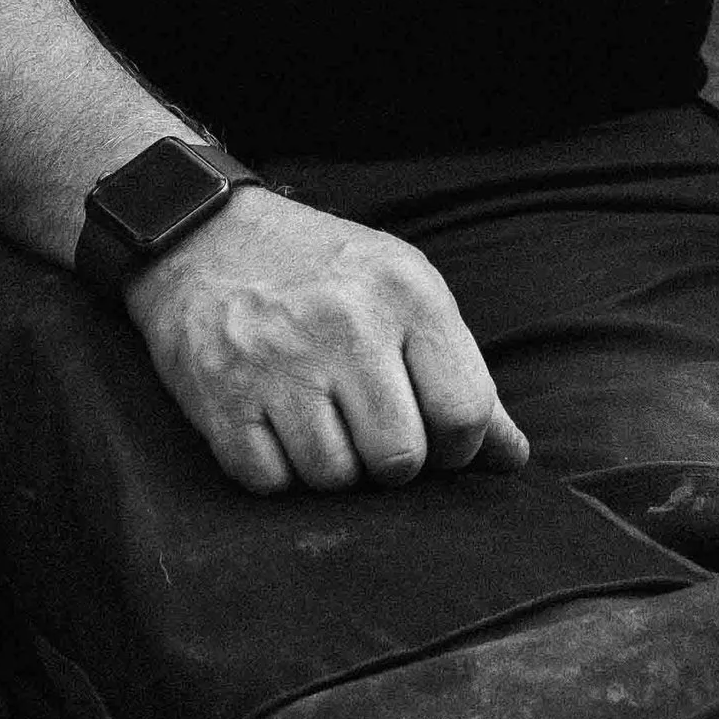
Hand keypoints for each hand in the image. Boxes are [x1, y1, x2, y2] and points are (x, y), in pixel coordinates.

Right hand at [125, 185, 530, 493]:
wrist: (206, 236)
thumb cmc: (324, 271)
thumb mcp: (405, 292)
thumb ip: (461, 374)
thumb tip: (513, 460)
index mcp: (407, 293)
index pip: (465, 412)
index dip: (460, 448)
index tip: (438, 441)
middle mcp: (345, 325)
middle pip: (399, 459)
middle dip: (393, 465)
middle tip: (372, 434)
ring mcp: (278, 363)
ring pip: (334, 478)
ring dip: (333, 469)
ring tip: (322, 424)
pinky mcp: (220, 396)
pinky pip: (270, 482)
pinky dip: (278, 473)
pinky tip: (276, 428)